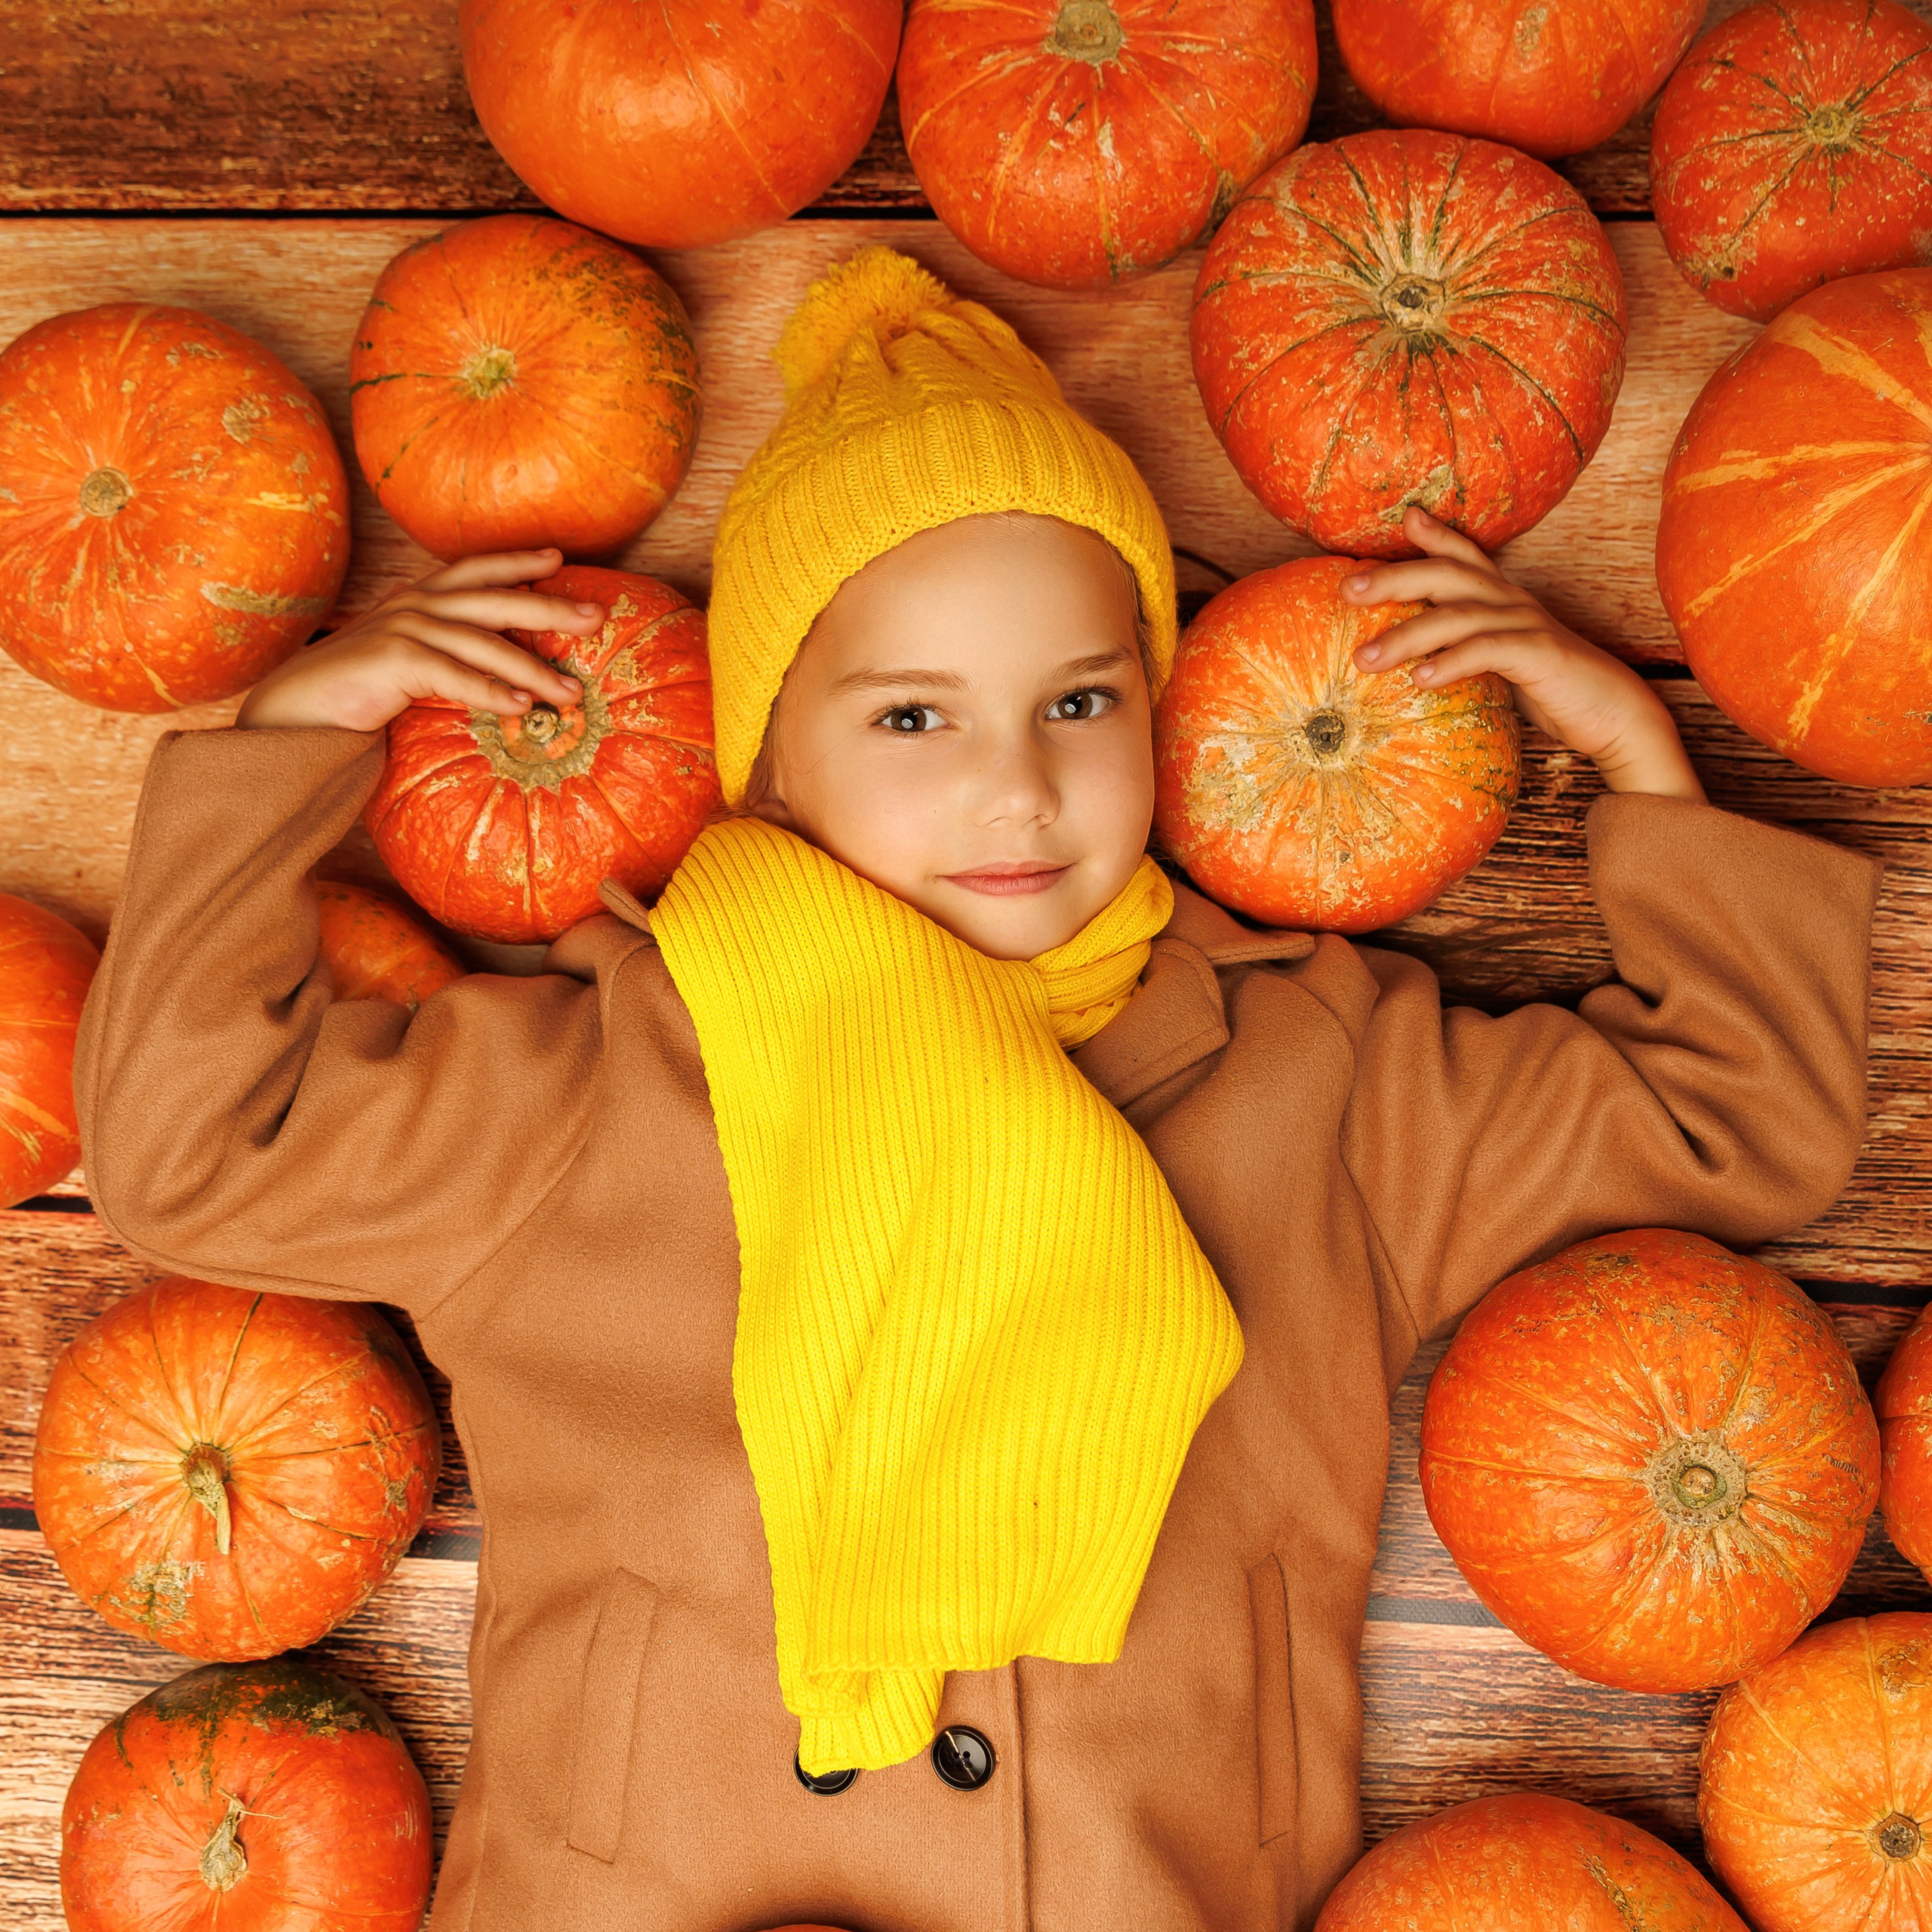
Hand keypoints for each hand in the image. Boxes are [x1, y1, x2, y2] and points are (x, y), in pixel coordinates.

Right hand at [235, 549, 602, 733]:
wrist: (293, 714)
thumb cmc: (354, 695)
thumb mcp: (406, 666)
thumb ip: (445, 656)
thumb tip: (499, 672)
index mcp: (416, 600)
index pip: (474, 572)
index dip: (516, 562)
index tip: (558, 558)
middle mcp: (413, 606)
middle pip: (493, 599)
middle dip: (548, 606)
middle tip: (596, 616)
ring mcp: (402, 629)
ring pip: (484, 644)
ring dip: (532, 670)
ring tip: (571, 694)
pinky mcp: (392, 661)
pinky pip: (454, 676)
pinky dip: (490, 691)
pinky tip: (521, 708)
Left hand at [1340, 507, 1705, 801]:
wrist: (1615, 716)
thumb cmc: (1553, 691)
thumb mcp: (1503, 662)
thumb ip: (1468, 646)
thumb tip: (1419, 658)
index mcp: (1504, 599)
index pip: (1466, 557)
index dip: (1436, 534)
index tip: (1403, 515)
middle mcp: (1514, 602)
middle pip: (1448, 575)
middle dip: (1395, 577)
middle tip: (1346, 589)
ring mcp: (1528, 625)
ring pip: (1459, 616)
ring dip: (1406, 636)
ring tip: (1364, 659)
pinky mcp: (1541, 655)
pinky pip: (1489, 651)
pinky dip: (1451, 662)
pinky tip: (1420, 679)